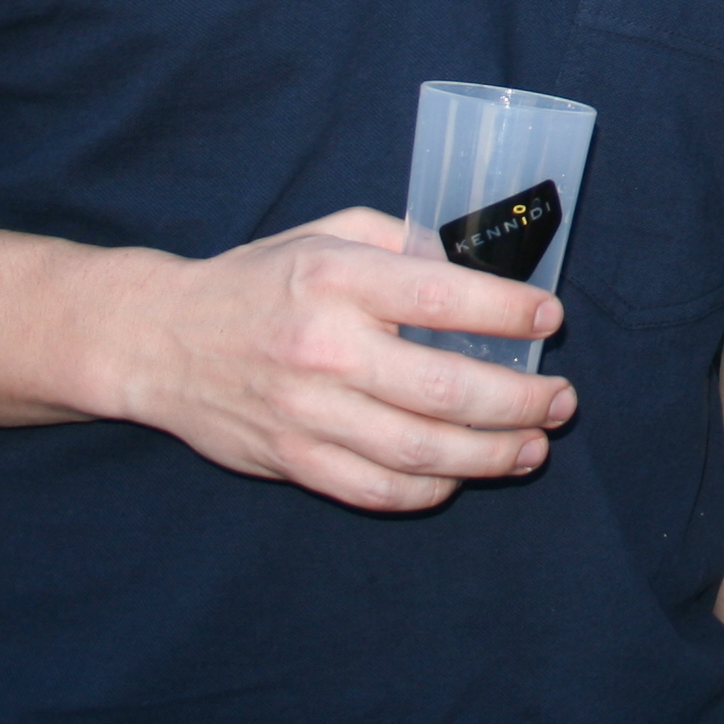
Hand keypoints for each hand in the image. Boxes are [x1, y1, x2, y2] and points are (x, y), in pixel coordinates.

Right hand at [100, 207, 576, 511]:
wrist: (161, 338)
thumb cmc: (259, 280)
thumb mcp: (327, 233)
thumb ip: (402, 245)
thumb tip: (475, 270)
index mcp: (337, 279)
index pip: (441, 297)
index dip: (508, 312)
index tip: (550, 319)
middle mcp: (325, 348)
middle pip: (445, 388)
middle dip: (521, 399)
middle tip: (562, 399)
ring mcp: (307, 412)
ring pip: (420, 451)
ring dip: (492, 454)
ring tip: (534, 446)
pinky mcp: (292, 460)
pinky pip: (376, 490)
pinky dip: (429, 490)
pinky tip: (462, 477)